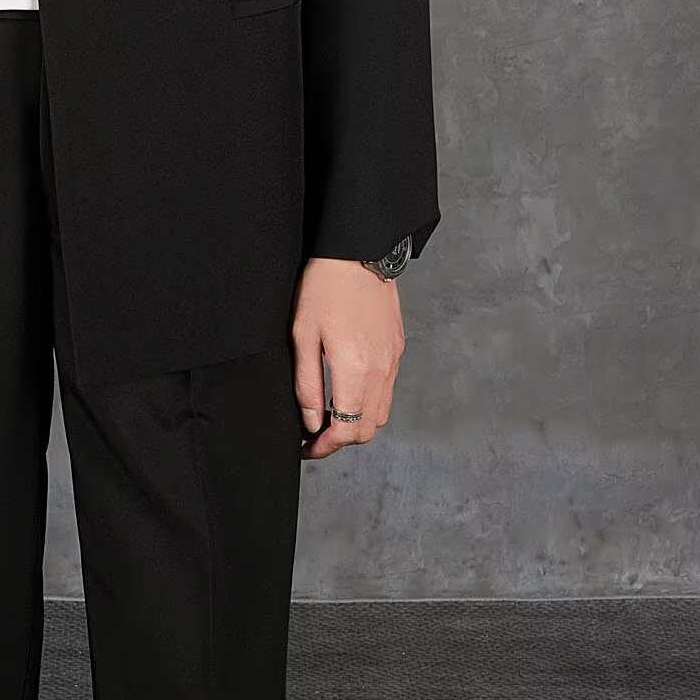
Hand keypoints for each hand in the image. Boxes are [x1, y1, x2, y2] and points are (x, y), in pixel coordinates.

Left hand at [291, 256, 404, 459]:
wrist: (358, 251)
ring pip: (380, 412)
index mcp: (355, 368)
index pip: (346, 430)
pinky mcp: (397, 347)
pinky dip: (369, 401)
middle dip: (341, 439)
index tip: (307, 448)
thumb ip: (307, 384)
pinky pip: (387, 389)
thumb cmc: (323, 287)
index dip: (325, 447)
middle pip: (367, 428)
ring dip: (356, 422)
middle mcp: (381, 369)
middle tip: (314, 434)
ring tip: (329, 413)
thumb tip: (311, 422)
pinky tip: (347, 388)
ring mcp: (393, 359)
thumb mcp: (303, 335)